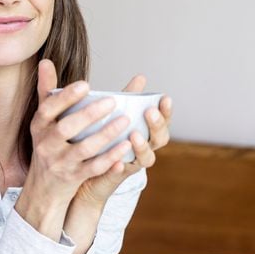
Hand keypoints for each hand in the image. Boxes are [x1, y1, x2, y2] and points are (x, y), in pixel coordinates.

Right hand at [15, 60, 136, 237]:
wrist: (43, 188)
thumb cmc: (48, 145)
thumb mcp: (43, 121)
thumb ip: (47, 92)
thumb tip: (45, 61)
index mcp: (39, 126)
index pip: (48, 109)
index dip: (65, 97)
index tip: (85, 84)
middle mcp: (46, 144)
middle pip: (66, 129)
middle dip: (88, 115)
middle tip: (112, 101)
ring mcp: (60, 163)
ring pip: (83, 149)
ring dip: (105, 135)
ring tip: (125, 121)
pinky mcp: (73, 178)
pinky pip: (94, 167)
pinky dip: (110, 157)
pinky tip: (126, 146)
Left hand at [73, 73, 172, 207]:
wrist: (87, 170)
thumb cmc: (106, 138)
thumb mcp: (117, 115)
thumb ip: (129, 99)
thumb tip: (141, 77)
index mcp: (147, 133)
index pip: (163, 121)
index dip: (167, 112)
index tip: (165, 98)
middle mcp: (143, 149)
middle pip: (160, 139)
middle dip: (156, 125)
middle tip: (149, 112)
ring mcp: (132, 164)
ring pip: (146, 159)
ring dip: (142, 147)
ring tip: (134, 136)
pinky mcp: (115, 177)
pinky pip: (119, 174)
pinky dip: (119, 168)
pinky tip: (117, 162)